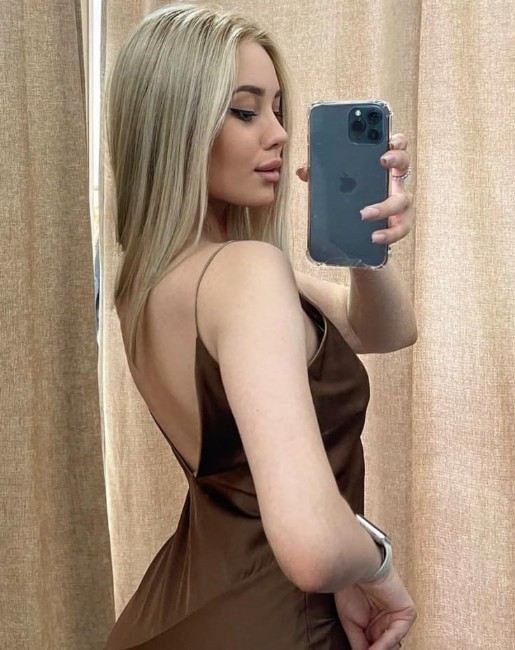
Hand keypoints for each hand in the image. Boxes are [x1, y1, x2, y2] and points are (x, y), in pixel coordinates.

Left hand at [295, 133, 414, 245]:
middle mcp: (396, 183)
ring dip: (384, 207)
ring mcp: (401, 204)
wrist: (359, 234)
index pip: (395, 146)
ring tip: (365, 214)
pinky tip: (375, 237)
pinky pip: (399, 229)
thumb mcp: (336, 185)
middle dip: (396, 158)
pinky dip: (389, 234)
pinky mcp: (399, 225)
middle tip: (382, 160)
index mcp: (383, 169)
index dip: (395, 139)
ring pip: (402, 202)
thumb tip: (303, 171)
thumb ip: (321, 175)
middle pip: (404, 164)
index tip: (387, 138)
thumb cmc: (351, 201)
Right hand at [334, 565, 416, 649]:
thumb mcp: (352, 623)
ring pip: (393, 641)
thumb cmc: (350, 589)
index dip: (369, 649)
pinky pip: (398, 631)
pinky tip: (375, 647)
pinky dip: (387, 641)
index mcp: (374, 621)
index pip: (375, 644)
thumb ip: (360, 643)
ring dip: (382, 649)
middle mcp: (387, 619)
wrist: (357, 567)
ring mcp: (397, 615)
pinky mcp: (406, 612)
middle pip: (385, 644)